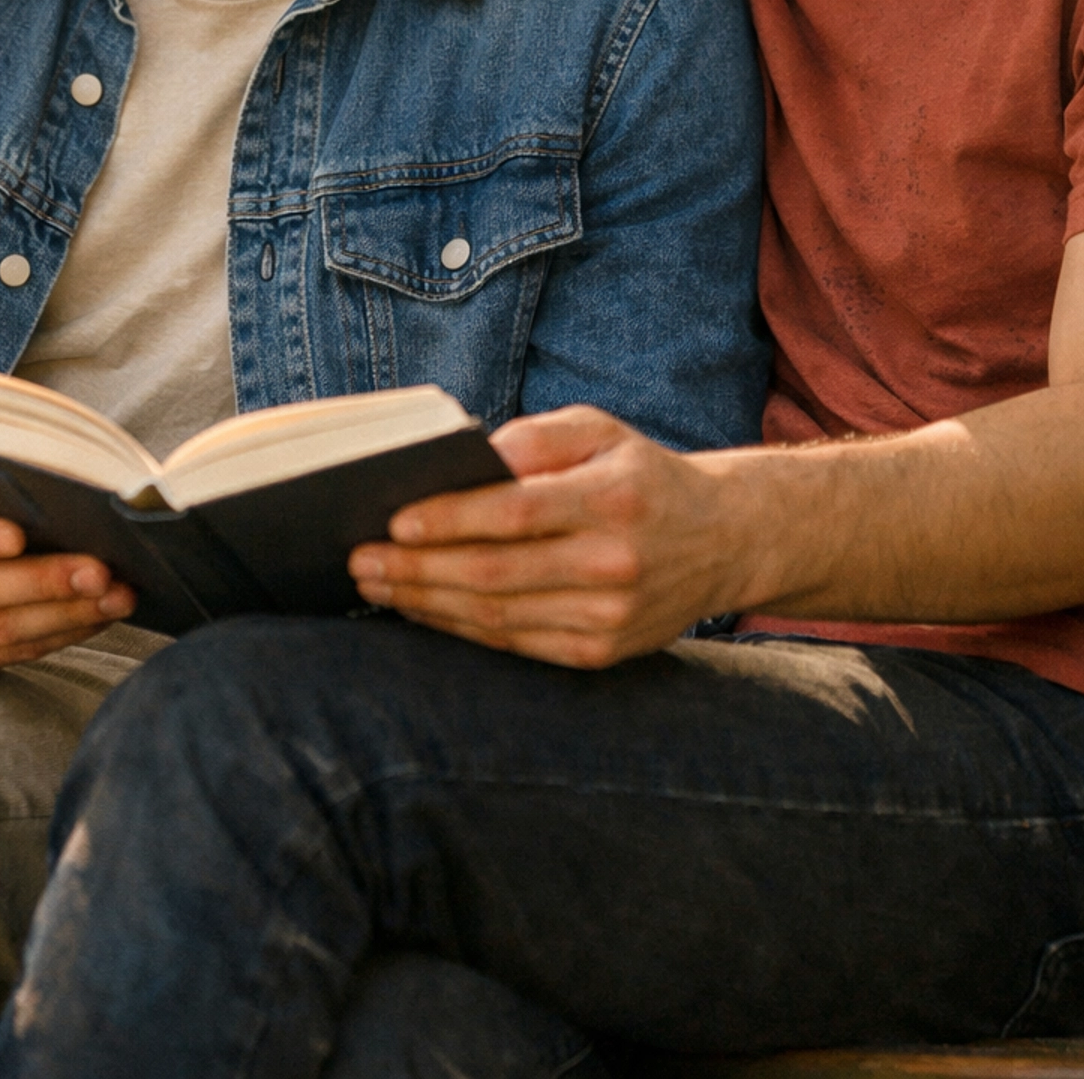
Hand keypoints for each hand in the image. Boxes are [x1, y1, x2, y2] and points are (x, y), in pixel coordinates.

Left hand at [349, 408, 754, 668]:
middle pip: (496, 574)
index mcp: (614, 497)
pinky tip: (426, 611)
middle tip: (361, 562)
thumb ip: (536, 438)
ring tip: (379, 586)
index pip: (516, 513)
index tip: (393, 520)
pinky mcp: (603, 653)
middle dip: (418, 570)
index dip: (450, 519)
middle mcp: (615, 562)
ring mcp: (610, 616)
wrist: (722, 540)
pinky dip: (463, 631)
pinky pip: (517, 646)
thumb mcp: (600, 430)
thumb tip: (466, 458)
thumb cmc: (640, 474)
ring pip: (499, 618)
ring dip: (428, 604)